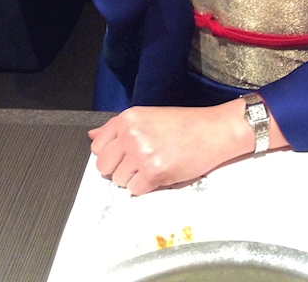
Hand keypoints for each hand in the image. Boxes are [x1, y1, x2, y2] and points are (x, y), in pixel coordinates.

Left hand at [88, 101, 254, 195]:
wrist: (215, 131)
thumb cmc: (187, 125)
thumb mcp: (150, 117)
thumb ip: (119, 128)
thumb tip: (92, 136)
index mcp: (129, 118)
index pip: (98, 146)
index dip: (111, 154)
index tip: (125, 154)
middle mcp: (132, 133)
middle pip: (104, 166)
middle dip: (120, 169)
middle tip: (141, 163)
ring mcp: (142, 153)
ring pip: (119, 180)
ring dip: (135, 179)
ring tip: (156, 164)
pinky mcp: (154, 172)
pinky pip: (135, 190)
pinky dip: (147, 187)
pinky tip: (162, 173)